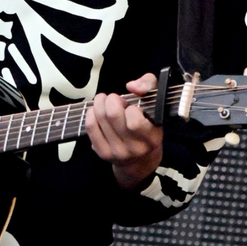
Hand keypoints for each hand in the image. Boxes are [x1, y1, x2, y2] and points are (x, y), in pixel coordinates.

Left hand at [85, 73, 162, 189]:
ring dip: (100, 103)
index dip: (131, 108)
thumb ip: (149, 85)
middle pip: (113, 115)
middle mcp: (135, 148)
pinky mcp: (103, 153)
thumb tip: (131, 86)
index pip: (135, 121)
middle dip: (111, 100)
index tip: (133, 107)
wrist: (140, 160)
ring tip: (105, 101)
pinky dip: (91, 113)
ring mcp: (117, 152)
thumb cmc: (148, 126)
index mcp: (151, 138)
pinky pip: (90, 127)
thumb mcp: (156, 104)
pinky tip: (96, 110)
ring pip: (100, 119)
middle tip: (115, 99)